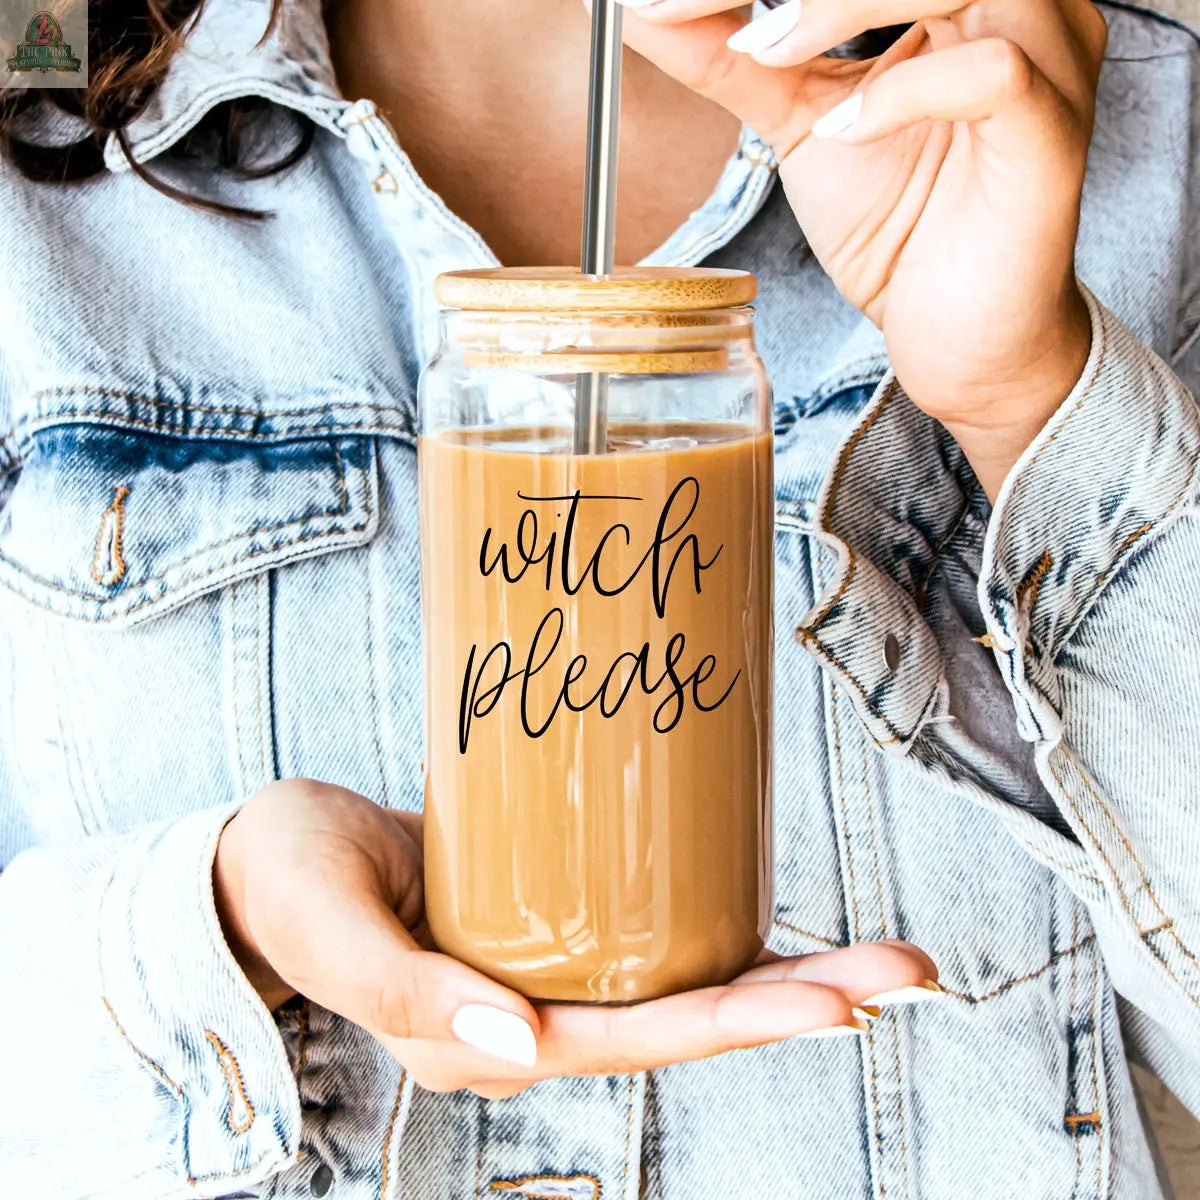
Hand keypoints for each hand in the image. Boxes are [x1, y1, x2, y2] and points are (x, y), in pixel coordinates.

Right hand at [214, 780, 939, 1097]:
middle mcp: (532, 1019)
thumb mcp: (330, 926)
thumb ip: (408, 994)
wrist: (268, 859)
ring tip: (884, 957)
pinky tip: (786, 920)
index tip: (837, 1004)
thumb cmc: (287, 884)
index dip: (737, 1024)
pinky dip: (725, 934)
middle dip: (799, 1000)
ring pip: (684, 984)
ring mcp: (549, 977)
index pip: (635, 1042)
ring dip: (786, 972)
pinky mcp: (554, 928)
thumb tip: (518, 1049)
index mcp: (484, 1040)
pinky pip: (652, 943)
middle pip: (688, 1020)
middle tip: (907, 970)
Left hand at [615, 0, 1105, 496]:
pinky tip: (845, 133)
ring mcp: (1047, 60)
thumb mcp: (798, 129)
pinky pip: (991, 74)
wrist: (956, 336)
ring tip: (765, 54)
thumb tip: (644, 12)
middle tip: (691, 5)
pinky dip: (903, 92)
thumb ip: (732, 63)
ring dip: (838, 4)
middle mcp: (1017, 4)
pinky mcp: (1050, 133)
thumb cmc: (899, 231)